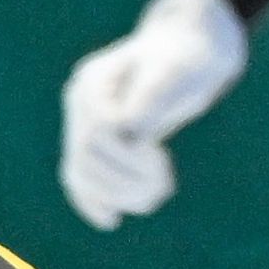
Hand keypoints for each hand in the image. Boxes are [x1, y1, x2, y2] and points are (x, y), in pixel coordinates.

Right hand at [59, 0, 248, 230]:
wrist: (188, 48)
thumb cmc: (188, 56)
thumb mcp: (180, 69)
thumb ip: (155, 93)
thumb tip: (129, 130)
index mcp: (94, 79)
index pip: (99, 131)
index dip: (128, 155)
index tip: (161, 158)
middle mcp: (80, 101)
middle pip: (86, 154)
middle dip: (126, 179)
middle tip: (164, 186)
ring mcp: (83, 121)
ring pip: (80, 171)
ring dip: (116, 194)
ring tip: (153, 198)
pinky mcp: (94, 141)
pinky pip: (80, 176)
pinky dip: (93, 201)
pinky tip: (110, 220)